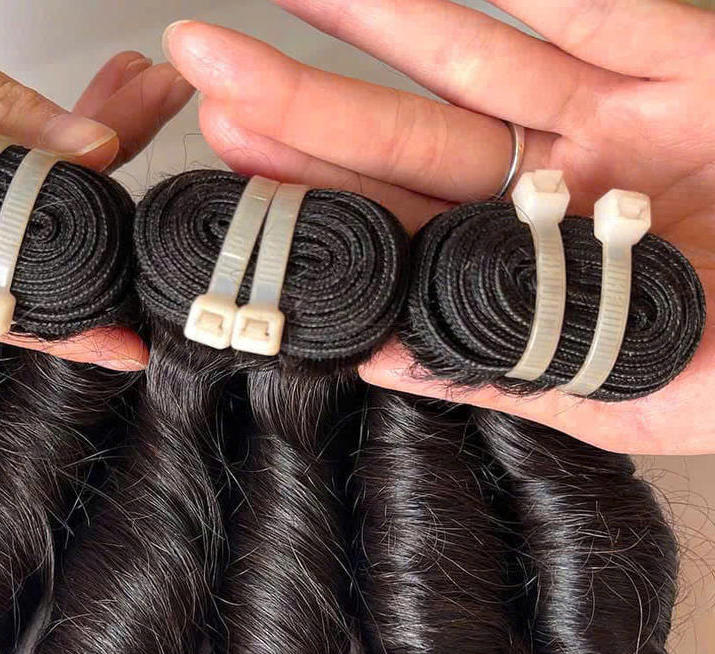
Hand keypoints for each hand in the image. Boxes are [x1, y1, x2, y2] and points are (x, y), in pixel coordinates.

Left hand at [162, 2, 714, 453]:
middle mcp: (552, 194)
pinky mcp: (684, 56)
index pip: (397, 238)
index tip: (234, 176)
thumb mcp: (636, 395)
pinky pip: (594, 6)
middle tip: (206, 68)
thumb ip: (507, 375)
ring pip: (474, 59)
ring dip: (380, 21)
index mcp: (530, 278)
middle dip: (305, 106)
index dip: (316, 203)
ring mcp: (610, 121)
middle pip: (406, 144)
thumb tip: (377, 367)